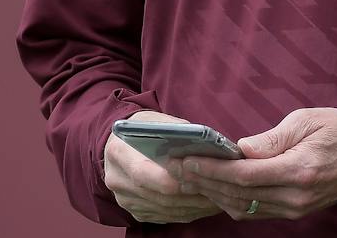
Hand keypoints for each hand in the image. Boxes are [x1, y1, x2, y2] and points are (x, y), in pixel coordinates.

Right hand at [104, 110, 222, 224]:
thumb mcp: (158, 121)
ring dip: (194, 206)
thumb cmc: (145, 127)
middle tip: (219, 189)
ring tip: (219, 198)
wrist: (119, 143)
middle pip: (158, 195)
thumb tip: (206, 145)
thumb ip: (178, 132)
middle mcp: (117, 180)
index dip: (172, 177)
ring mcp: (125, 199)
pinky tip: (206, 205)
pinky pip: (164, 216)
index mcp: (119, 153)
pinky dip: (187, 212)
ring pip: (164, 209)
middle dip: (191, 194)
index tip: (200, 175)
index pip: (144, 173)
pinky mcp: (135, 211)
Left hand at [175, 107, 336, 221]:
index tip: (188, 160)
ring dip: (214, 193)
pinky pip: (255, 211)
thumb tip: (240, 149)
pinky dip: (232, 201)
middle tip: (178, 168)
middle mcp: (294, 195)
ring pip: (243, 207)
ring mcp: (294, 208)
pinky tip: (216, 190)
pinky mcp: (294, 212)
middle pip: (238, 194)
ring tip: (190, 178)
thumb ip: (272, 138)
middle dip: (204, 181)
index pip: (244, 174)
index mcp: (298, 169)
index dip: (212, 169)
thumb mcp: (307, 121)